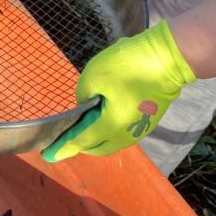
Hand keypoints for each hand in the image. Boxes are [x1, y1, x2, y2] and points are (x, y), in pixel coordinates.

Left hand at [41, 19, 196, 162]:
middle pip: (98, 147)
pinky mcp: (147, 121)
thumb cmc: (128, 66)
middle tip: (64, 140)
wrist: (166, 60)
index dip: (64, 146)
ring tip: (81, 128)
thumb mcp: (95, 74)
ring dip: (95, 138)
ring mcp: (140, 129)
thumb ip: (83, 94)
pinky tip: (101, 118)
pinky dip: (108, 130)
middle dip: (80, 145)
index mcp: (111, 125)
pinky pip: (122, 133)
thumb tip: (86, 105)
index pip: (82, 140)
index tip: (48, 155)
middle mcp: (126, 134)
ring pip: (112, 142)